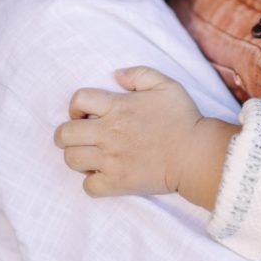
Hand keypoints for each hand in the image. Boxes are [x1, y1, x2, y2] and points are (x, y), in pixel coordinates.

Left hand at [54, 66, 237, 206]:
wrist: (196, 155)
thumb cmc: (183, 119)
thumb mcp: (166, 85)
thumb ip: (139, 73)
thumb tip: (116, 75)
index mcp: (117, 107)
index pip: (78, 100)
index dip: (75, 106)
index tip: (84, 114)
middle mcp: (109, 133)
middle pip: (64, 134)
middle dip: (67, 134)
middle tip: (81, 137)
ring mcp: (111, 160)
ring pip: (71, 160)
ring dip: (77, 157)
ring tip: (91, 156)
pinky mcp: (118, 183)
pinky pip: (88, 186)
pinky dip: (91, 182)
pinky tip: (103, 174)